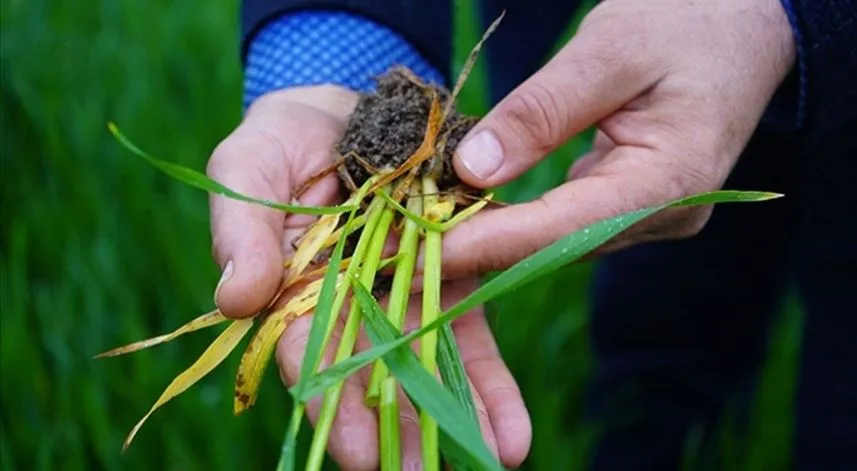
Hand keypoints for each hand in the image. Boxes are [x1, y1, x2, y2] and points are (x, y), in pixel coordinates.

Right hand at [206, 87, 530, 468]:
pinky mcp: (450, 268)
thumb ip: (242, 233)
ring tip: (492, 459)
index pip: (306, 356)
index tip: (352, 449)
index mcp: (294, 291)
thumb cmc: (280, 141)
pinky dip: (488, 380)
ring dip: (455, 415)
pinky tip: (510, 431)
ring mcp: (404, 289)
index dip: (329, 402)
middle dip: (397, 428)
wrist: (347, 105)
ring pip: (428, 361)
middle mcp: (352, 303)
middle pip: (373, 374)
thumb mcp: (247, 170)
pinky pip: (469, 327)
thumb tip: (234, 302)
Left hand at [438, 0, 795, 278]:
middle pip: (554, 247)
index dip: (484, 243)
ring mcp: (650, 215)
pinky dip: (511, 221)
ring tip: (415, 238)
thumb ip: (542, 111)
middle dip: (474, 251)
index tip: (415, 252)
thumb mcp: (609, 50)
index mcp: (670, 180)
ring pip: (555, 241)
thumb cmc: (687, 19)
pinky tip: (462, 215)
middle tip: (397, 253)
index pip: (561, 228)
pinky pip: (563, 223)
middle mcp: (663, 214)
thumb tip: (470, 169)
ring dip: (487, 240)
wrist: (744, 21)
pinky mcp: (632, 204)